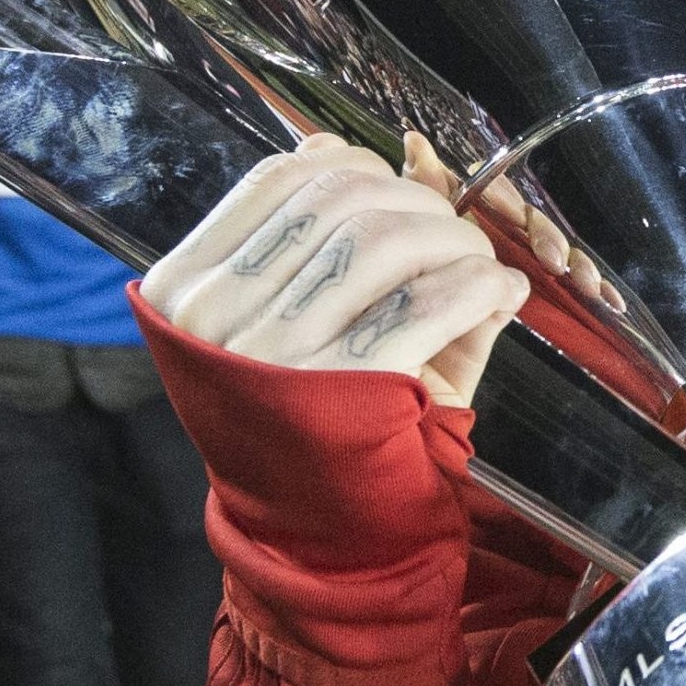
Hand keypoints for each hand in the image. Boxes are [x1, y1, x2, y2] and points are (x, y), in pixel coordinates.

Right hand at [140, 131, 530, 406]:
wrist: (314, 533)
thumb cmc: (307, 415)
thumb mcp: (290, 321)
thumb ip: (331, 235)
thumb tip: (380, 152)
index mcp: (186, 288)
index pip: (279, 179)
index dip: (355, 167)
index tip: (397, 187)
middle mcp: (215, 317)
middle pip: (340, 198)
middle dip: (418, 202)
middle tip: (458, 232)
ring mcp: (272, 355)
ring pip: (384, 239)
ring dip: (454, 237)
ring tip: (480, 262)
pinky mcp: (342, 391)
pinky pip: (427, 302)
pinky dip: (478, 284)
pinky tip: (498, 292)